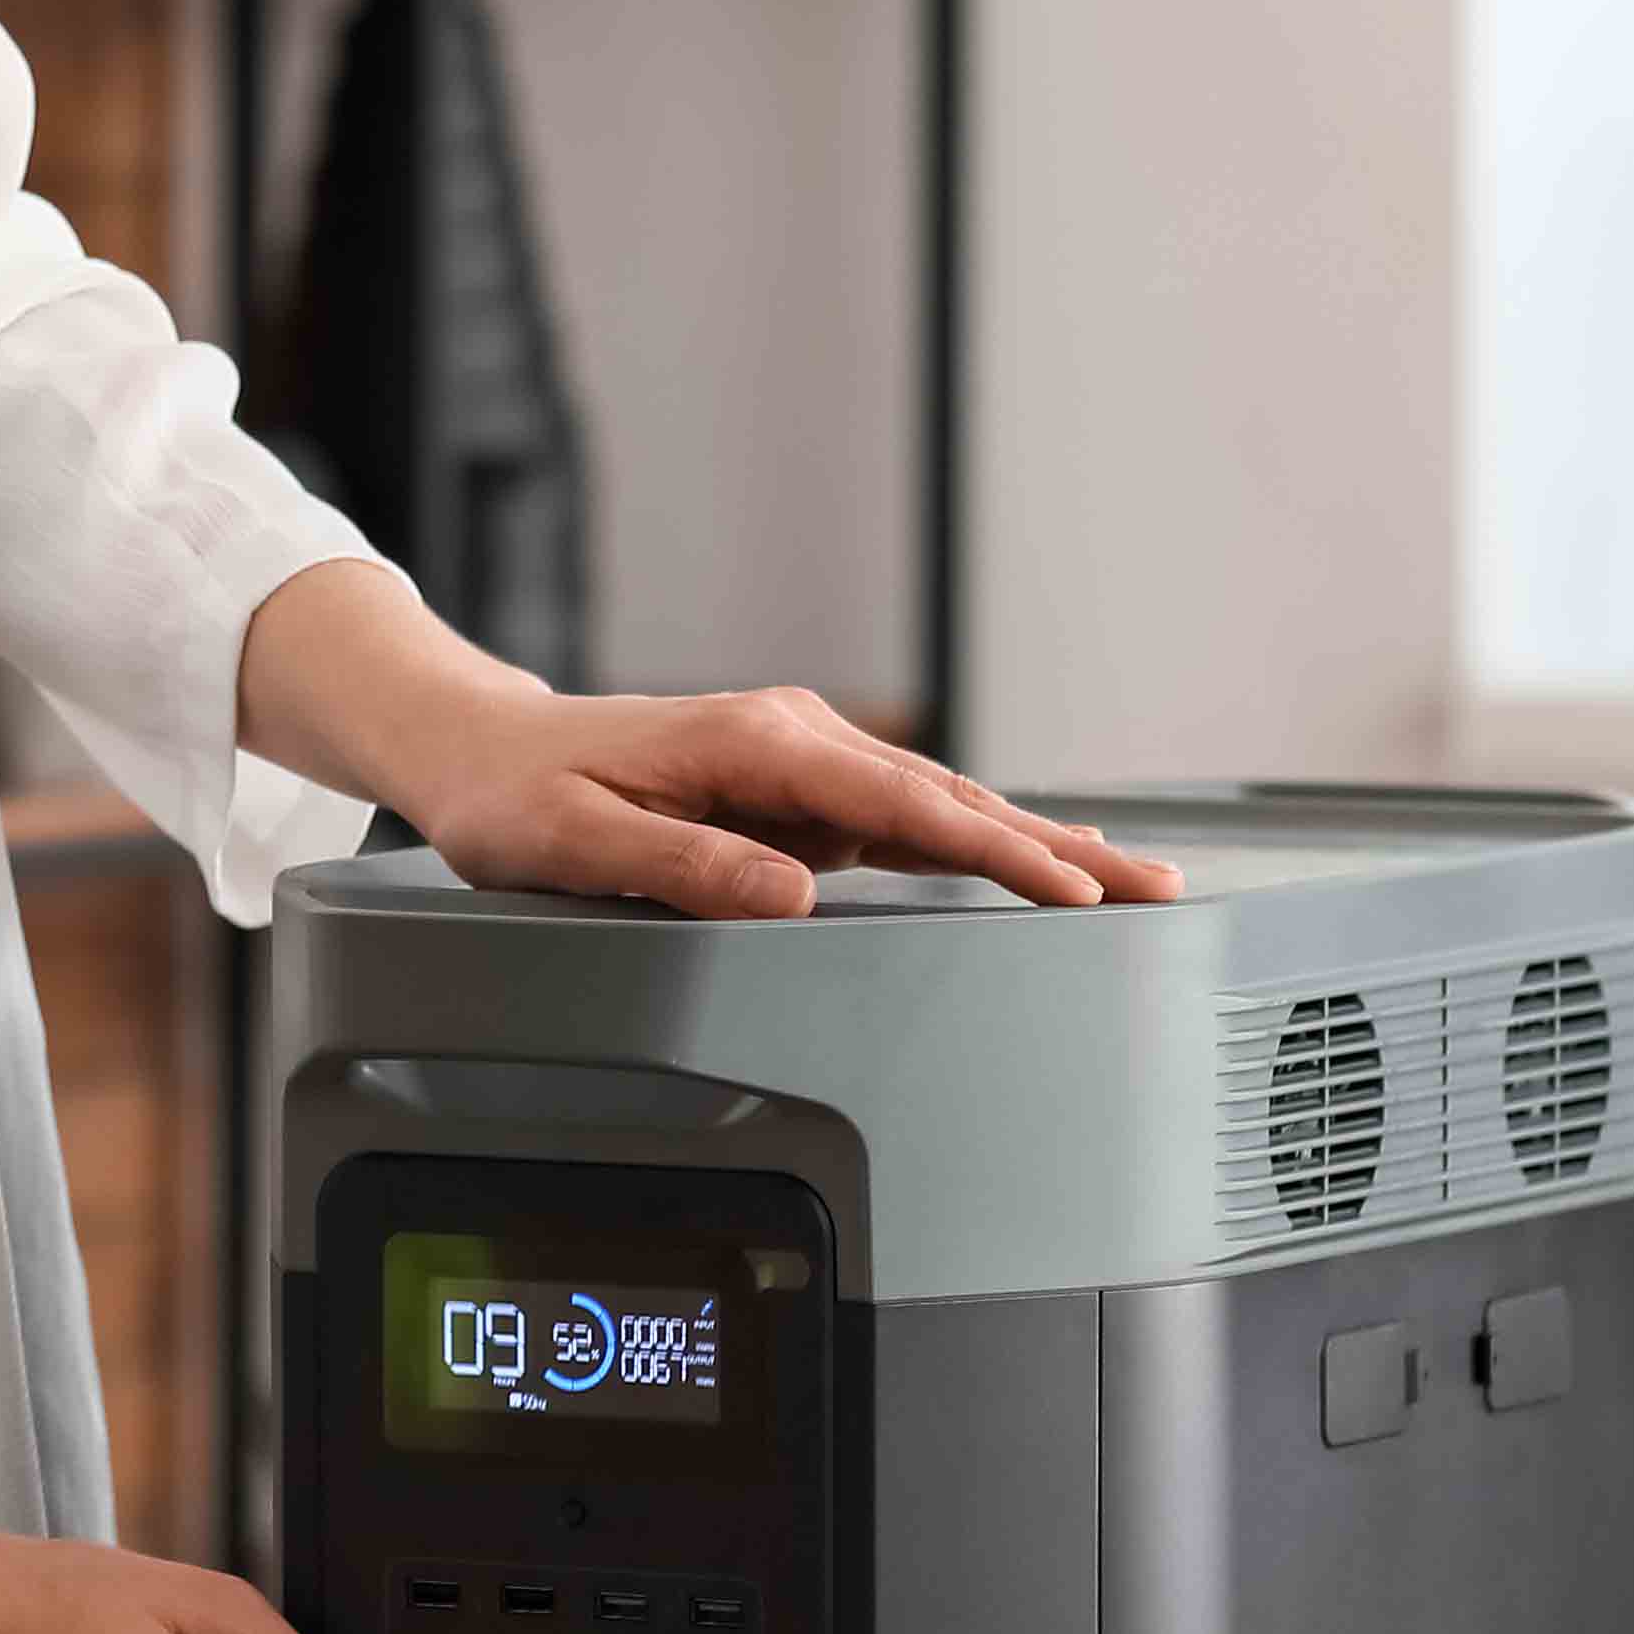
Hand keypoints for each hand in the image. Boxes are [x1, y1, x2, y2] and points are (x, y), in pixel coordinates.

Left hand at [229, 558, 1184, 921]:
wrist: (479, 750)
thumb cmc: (516, 799)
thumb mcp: (579, 844)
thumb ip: (685, 868)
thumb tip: (790, 892)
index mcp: (755, 744)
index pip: (906, 805)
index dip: (998, 851)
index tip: (1072, 888)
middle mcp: (793, 741)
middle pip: (951, 800)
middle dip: (1057, 849)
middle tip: (1155, 892)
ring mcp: (802, 764)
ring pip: (942, 808)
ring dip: (1035, 846)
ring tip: (1129, 887)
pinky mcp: (797, 791)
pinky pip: (907, 821)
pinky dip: (980, 842)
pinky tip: (1035, 865)